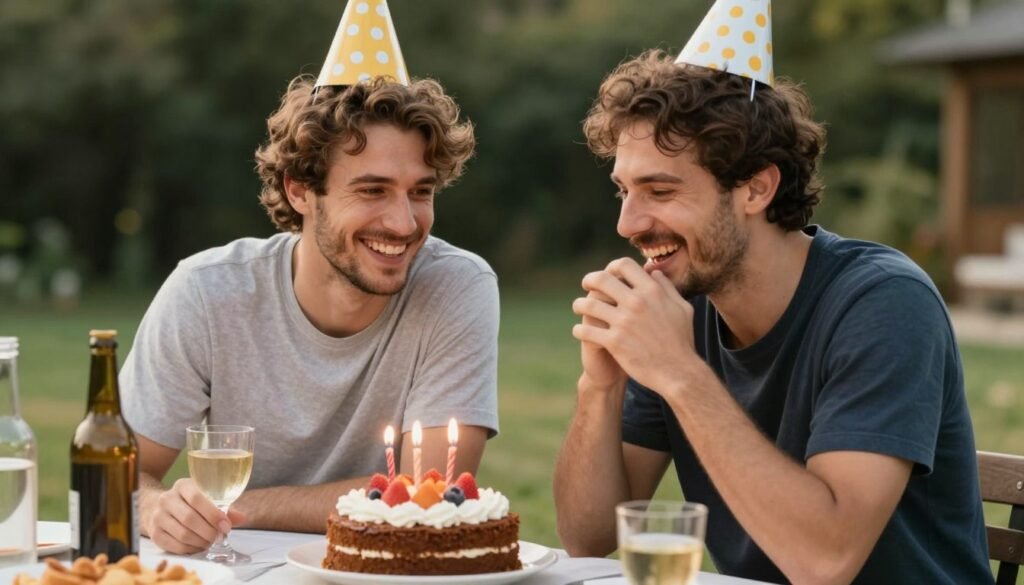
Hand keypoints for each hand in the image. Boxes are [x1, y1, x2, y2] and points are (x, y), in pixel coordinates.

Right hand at [145, 478, 245, 553]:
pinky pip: (175, 545)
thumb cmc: (190, 503)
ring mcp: (158, 516)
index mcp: (183, 485)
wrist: (159, 507)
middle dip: (209, 531)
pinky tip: (198, 546)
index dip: (213, 514)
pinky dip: (190, 549)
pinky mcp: (154, 533)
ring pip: (183, 534)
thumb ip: (225, 506)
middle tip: (219, 537)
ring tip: (210, 542)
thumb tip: (242, 518)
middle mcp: (167, 498)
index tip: (225, 526)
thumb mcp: (207, 497)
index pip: (197, 498)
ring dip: (201, 542)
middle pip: (190, 519)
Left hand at [572, 258, 696, 392]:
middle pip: (601, 280)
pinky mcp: (614, 342)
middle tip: (586, 285)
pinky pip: (586, 330)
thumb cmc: (681, 340)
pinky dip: (579, 330)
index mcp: (652, 291)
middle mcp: (636, 303)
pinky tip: (579, 331)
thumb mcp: (682, 308)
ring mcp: (623, 322)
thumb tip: (654, 272)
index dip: (611, 267)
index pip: (624, 265)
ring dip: (579, 305)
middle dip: (589, 280)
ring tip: (578, 307)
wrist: (678, 372)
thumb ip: (667, 288)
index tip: (607, 274)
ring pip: (588, 304)